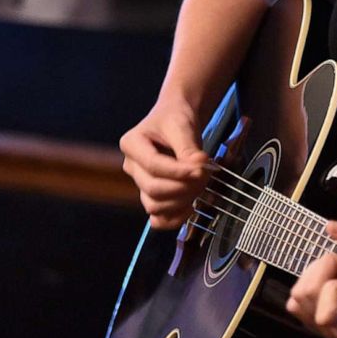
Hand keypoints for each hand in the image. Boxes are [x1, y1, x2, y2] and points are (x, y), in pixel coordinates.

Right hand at [119, 98, 210, 229]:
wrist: (177, 121)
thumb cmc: (175, 119)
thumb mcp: (182, 126)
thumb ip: (189, 148)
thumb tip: (199, 167)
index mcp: (131, 144)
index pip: (153, 165)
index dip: (178, 172)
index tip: (201, 170)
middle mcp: (131, 166)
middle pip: (152, 188)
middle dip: (183, 186)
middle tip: (205, 175)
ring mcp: (140, 183)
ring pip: (155, 205)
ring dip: (181, 201)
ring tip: (200, 185)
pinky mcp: (152, 196)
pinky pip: (158, 218)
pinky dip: (174, 218)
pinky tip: (191, 206)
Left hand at [285, 218, 336, 337]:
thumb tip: (330, 228)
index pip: (327, 313)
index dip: (334, 286)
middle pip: (305, 296)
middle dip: (321, 270)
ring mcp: (328, 330)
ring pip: (296, 300)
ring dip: (313, 277)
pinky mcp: (319, 326)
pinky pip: (296, 305)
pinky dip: (307, 287)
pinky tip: (329, 282)